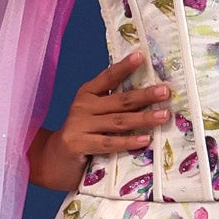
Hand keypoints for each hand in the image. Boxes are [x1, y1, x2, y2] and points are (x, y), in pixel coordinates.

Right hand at [28, 50, 171, 190]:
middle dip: (144, 95)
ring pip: (118, 121)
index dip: (124, 66)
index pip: (108, 77)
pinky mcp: (78, 144)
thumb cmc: (81, 137)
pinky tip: (145, 140)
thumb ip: (112, 106)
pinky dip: (128, 142)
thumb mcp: (93, 116)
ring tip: (164, 115)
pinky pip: (108, 143)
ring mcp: (79, 125)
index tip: (141, 56)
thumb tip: (148, 97)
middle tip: (165, 91)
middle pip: (119, 100)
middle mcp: (83, 106)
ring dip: (143, 118)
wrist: (52, 161)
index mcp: (87, 94)